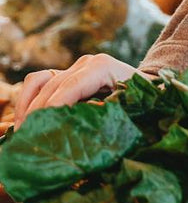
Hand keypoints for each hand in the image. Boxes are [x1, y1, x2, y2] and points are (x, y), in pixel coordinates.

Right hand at [13, 54, 135, 129]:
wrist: (150, 87)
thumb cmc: (145, 101)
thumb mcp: (132, 109)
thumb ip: (108, 115)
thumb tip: (80, 126)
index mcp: (102, 67)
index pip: (70, 87)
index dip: (54, 108)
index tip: (40, 129)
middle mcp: (85, 63)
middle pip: (52, 86)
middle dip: (37, 113)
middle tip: (28, 138)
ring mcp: (74, 67)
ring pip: (40, 82)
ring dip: (27, 106)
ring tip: (22, 131)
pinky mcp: (66, 74)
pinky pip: (40, 82)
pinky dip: (28, 99)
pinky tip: (24, 121)